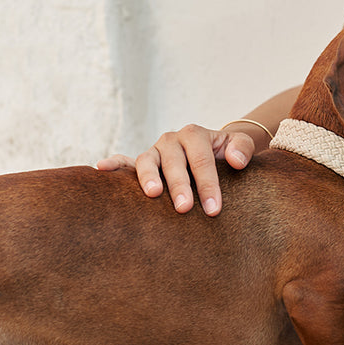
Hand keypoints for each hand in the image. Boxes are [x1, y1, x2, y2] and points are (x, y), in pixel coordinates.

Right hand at [96, 124, 255, 215]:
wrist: (212, 152)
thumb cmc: (226, 154)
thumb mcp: (239, 146)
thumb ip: (242, 148)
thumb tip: (236, 160)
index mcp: (195, 135)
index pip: (202, 159)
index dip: (208, 184)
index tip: (213, 209)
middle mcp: (171, 141)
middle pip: (174, 161)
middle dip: (180, 185)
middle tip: (185, 208)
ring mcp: (154, 152)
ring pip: (147, 161)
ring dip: (148, 176)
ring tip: (153, 194)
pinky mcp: (140, 163)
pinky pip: (124, 161)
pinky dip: (113, 163)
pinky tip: (101, 169)